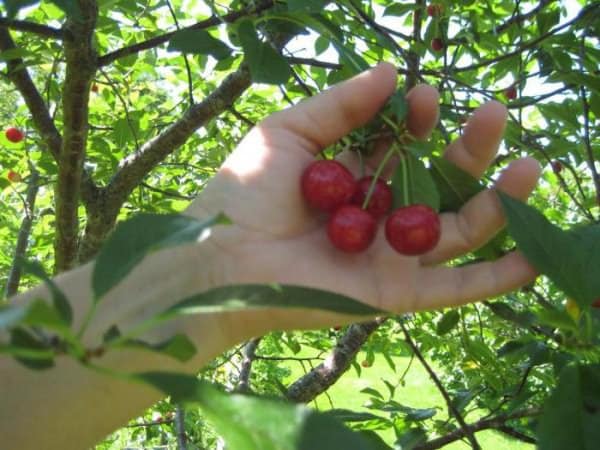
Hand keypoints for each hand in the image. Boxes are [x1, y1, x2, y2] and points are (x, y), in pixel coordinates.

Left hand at [188, 63, 539, 330]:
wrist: (221, 260)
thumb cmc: (243, 194)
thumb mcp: (288, 133)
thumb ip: (340, 105)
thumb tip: (390, 72)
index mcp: (353, 178)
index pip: (403, 146)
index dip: (419, 119)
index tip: (423, 96)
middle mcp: (377, 216)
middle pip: (439, 183)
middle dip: (468, 149)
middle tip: (494, 114)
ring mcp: (390, 256)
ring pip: (457, 230)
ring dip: (496, 202)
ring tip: (526, 166)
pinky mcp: (396, 293)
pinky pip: (455, 288)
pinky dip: (497, 276)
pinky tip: (534, 255)